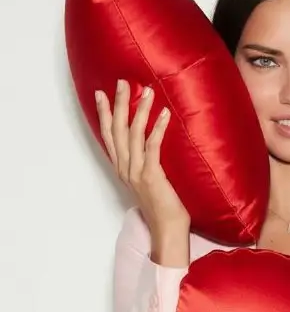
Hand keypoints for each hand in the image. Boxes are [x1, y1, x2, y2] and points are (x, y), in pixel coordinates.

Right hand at [95, 80, 189, 239]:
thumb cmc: (162, 207)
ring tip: (147, 91)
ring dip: (140, 111)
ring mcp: (137, 172)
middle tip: (123, 82)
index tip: (100, 94)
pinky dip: (157, 129)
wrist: (167, 229)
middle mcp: (126, 169)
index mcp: (122, 169)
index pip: (109, 136)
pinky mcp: (152, 176)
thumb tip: (150, 146)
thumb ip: (145, 165)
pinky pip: (152, 147)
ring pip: (133, 135)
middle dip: (119, 104)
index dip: (103, 114)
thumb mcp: (148, 183)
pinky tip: (164, 114)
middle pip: (118, 130)